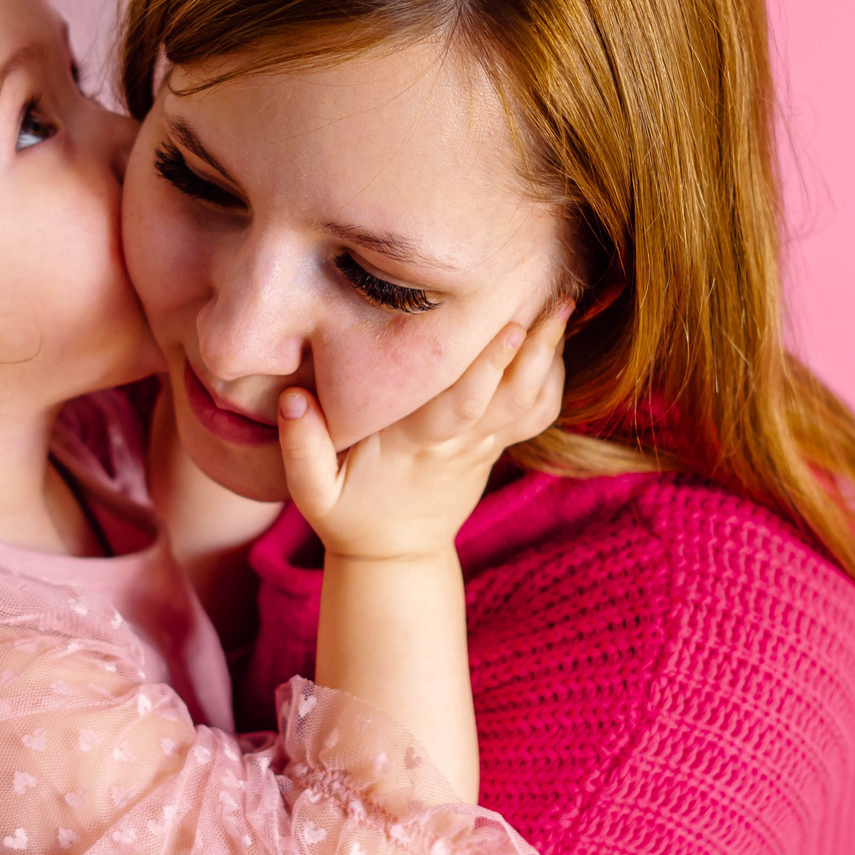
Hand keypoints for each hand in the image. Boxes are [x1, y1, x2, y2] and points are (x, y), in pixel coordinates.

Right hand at [277, 299, 569, 563]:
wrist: (394, 556)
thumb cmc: (348, 515)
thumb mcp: (311, 492)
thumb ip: (299, 447)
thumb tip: (290, 398)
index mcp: (417, 445)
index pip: (460, 403)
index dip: (488, 366)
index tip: (511, 325)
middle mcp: (459, 443)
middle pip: (511, 396)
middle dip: (536, 349)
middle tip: (559, 298)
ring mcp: (484, 446)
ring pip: (531, 402)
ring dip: (550, 357)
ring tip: (565, 304)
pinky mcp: (495, 446)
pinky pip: (536, 414)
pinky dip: (551, 378)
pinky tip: (553, 339)